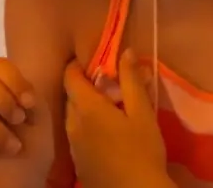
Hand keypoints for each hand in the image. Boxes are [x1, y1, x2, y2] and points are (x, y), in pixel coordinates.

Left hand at [63, 50, 170, 187]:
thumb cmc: (142, 151)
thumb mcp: (142, 113)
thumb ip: (131, 80)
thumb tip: (124, 51)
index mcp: (86, 108)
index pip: (70, 76)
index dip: (79, 65)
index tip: (96, 62)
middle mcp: (72, 123)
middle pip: (72, 96)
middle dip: (86, 87)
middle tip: (110, 86)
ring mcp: (72, 144)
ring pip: (73, 116)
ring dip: (86, 108)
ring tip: (110, 110)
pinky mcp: (77, 161)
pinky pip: (76, 134)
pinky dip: (87, 127)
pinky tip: (106, 135)